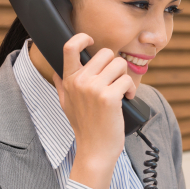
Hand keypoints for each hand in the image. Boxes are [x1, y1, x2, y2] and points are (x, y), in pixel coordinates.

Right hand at [58, 32, 135, 188]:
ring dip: (125, 76)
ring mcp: (94, 88)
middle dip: (115, 65)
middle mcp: (80, 82)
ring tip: (123, 91)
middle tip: (116, 80)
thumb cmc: (84, 128)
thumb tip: (57, 72)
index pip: (69, 48)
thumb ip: (62, 86)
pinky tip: (128, 98)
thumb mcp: (66, 105)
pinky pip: (127, 79)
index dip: (82, 38)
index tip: (91, 41)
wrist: (94, 150)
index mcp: (69, 81)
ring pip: (119, 64)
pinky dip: (132, 89)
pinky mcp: (109, 97)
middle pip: (105, 53)